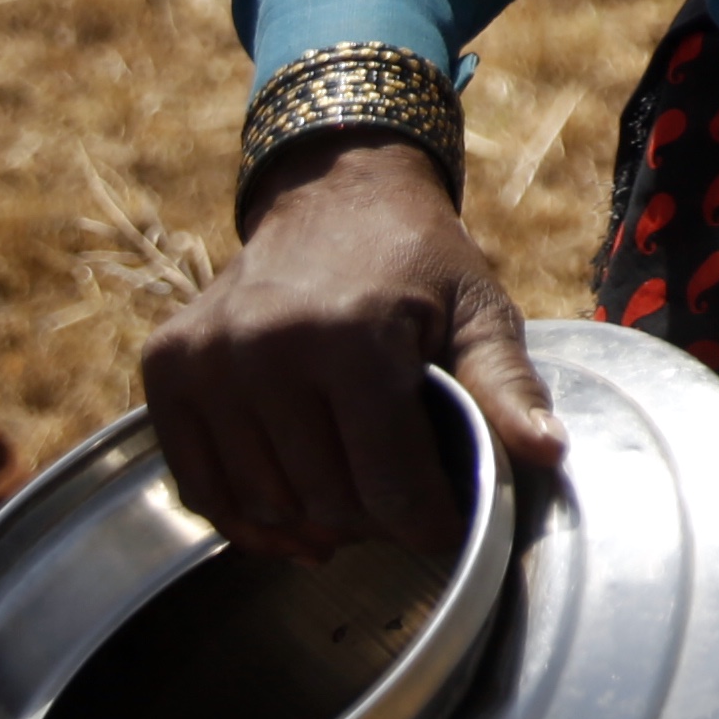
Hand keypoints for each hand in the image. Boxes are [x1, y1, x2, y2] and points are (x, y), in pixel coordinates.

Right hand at [143, 137, 564, 561]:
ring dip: (314, 523)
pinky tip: (292, 520)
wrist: (335, 194)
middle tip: (402, 502)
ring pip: (264, 506)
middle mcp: (268, 347)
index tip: (449, 524)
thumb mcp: (479, 310)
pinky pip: (199, 488)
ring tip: (354, 496)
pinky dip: (246, 521)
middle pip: (326, 503)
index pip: (389, 484)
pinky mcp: (168, 367)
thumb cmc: (418, 261)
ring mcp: (208, 359)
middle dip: (376, 522)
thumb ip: (508, 386)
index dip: (428, 523)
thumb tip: (550, 455)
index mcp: (355, 336)